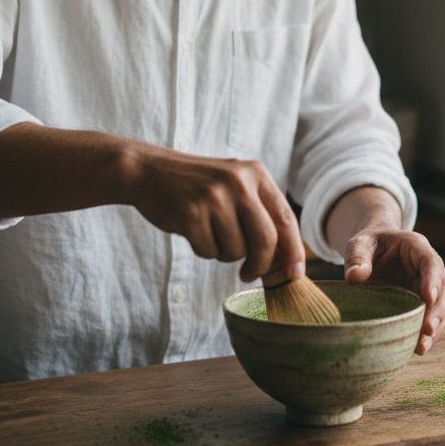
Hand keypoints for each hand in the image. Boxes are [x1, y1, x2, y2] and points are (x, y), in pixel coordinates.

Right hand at [125, 144, 304, 281]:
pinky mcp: (191, 214)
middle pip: (265, 240)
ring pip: (236, 251)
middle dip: (260, 265)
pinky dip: (204, 250)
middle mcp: (238, 183)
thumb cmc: (198, 186)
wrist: (149, 171)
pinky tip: (194, 231)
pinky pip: (209, 252)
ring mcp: (214, 198)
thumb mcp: (235, 184)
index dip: (294, 251)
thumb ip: (260, 212)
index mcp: (255, 174)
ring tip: (210, 233)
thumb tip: (285, 260)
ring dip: (225, 253)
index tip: (294, 274)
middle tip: (249, 274)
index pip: (285, 219)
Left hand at [343, 229, 444, 354]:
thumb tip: (354, 277)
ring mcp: (428, 286)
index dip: (432, 280)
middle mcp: (428, 267)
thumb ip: (357, 257)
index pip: (431, 262)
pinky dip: (428, 333)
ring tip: (422, 347)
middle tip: (427, 330)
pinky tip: (418, 348)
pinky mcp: (423, 302)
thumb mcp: (359, 244)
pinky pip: (432, 317)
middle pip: (444, 288)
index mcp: (416, 247)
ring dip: (435, 326)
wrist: (372, 251)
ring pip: (443, 306)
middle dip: (437, 311)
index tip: (428, 297)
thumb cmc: (369, 245)